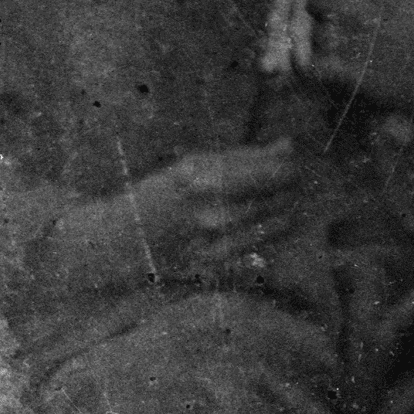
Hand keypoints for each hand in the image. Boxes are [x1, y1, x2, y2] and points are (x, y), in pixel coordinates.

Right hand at [41, 139, 303, 293]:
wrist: (118, 242)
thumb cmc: (158, 195)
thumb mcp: (193, 165)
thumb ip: (243, 158)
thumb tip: (289, 146)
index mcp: (205, 176)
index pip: (274, 170)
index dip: (292, 165)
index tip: (295, 160)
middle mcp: (212, 210)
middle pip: (279, 197)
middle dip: (293, 186)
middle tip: (295, 180)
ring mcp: (215, 242)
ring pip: (275, 225)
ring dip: (288, 210)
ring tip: (286, 200)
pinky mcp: (216, 267)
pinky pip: (261, 250)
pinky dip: (272, 236)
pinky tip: (269, 226)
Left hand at [305, 0, 413, 112]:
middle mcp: (365, 8)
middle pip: (315, 0)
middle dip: (319, 5)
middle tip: (330, 14)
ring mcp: (357, 43)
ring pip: (316, 32)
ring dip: (323, 37)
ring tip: (343, 42)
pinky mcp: (353, 75)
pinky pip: (316, 63)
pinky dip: (320, 64)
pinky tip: (334, 64)